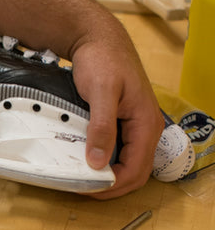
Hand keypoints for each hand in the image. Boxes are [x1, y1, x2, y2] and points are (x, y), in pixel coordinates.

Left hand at [71, 38, 163, 198]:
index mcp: (146, 123)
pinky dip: (103, 160)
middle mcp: (145, 128)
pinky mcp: (122, 122)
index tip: (89, 189)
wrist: (97, 40)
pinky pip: (117, 150)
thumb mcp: (101, 92)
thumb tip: (98, 161)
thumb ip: (102, 127)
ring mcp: (134, 126)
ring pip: (126, 163)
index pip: (136, 170)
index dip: (113, 185)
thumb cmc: (103, 60)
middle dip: (111, 186)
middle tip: (84, 189)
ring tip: (83, 179)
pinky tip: (85, 161)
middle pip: (135, 172)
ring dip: (108, 175)